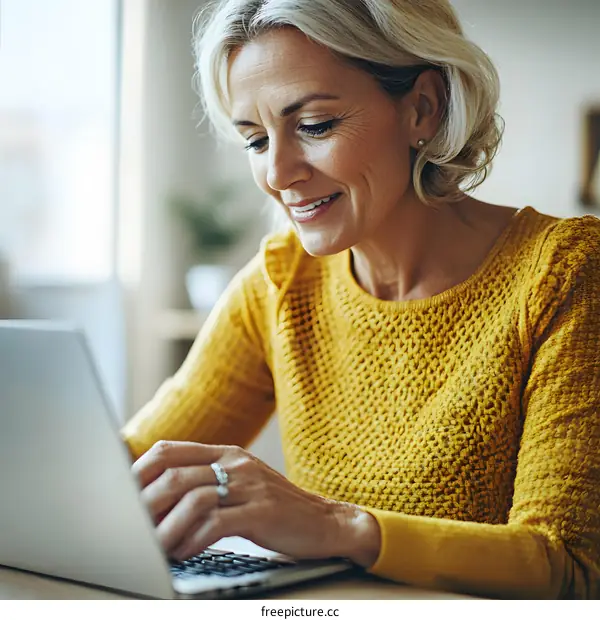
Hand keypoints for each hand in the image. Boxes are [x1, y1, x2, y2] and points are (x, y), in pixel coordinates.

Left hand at [131, 440, 380, 564]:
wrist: (325, 521)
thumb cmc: (274, 508)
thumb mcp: (239, 484)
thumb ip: (204, 482)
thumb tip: (153, 499)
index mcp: (226, 453)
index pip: (169, 450)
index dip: (139, 471)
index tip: (120, 495)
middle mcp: (236, 463)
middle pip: (175, 474)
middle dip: (144, 504)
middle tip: (129, 528)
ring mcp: (251, 485)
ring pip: (192, 498)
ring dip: (165, 528)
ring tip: (152, 548)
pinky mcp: (263, 511)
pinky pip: (217, 523)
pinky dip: (193, 539)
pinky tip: (185, 552)